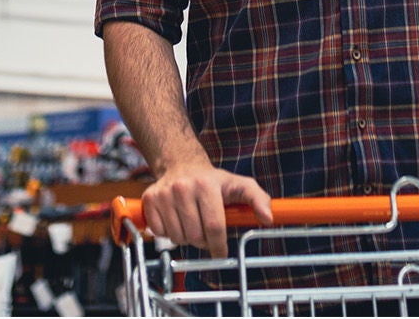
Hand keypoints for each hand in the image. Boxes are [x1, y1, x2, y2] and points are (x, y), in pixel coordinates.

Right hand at [140, 159, 272, 257]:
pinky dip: (169, 233)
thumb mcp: (239, 185)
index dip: (219, 246)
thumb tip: (268, 218)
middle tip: (206, 233)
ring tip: (192, 223)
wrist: (181, 164)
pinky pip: (159, 232)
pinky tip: (176, 220)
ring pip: (176, 237)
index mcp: (207, 185)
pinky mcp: (150, 199)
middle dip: (203, 242)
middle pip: (195, 236)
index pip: (214, 227)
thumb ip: (258, 199)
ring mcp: (164, 193)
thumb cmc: (213, 181)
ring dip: (186, 238)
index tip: (221, 253)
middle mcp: (183, 187)